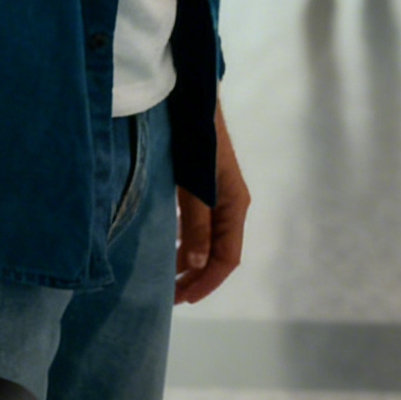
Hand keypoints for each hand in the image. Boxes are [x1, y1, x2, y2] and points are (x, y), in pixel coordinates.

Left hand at [174, 103, 248, 303]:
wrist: (193, 99)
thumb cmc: (195, 141)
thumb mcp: (194, 186)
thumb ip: (195, 225)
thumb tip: (195, 266)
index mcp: (234, 206)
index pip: (226, 259)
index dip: (206, 283)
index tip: (182, 300)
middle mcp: (230, 205)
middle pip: (218, 253)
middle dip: (196, 278)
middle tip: (169, 297)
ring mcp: (218, 196)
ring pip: (207, 240)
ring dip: (189, 262)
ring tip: (166, 278)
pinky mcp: (204, 186)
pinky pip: (198, 225)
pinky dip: (185, 242)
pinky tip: (168, 246)